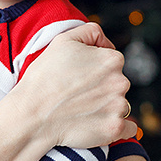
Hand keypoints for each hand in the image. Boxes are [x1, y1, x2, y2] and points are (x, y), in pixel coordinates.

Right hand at [15, 22, 136, 148]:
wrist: (32, 115)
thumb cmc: (44, 77)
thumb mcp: (63, 40)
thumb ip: (91, 31)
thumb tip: (106, 42)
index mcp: (112, 59)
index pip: (112, 63)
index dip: (94, 70)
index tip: (78, 78)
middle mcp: (121, 82)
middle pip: (116, 84)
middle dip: (101, 88)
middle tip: (76, 95)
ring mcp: (119, 107)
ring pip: (120, 105)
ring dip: (106, 108)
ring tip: (81, 111)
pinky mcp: (115, 129)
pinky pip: (129, 129)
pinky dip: (118, 127)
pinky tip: (99, 125)